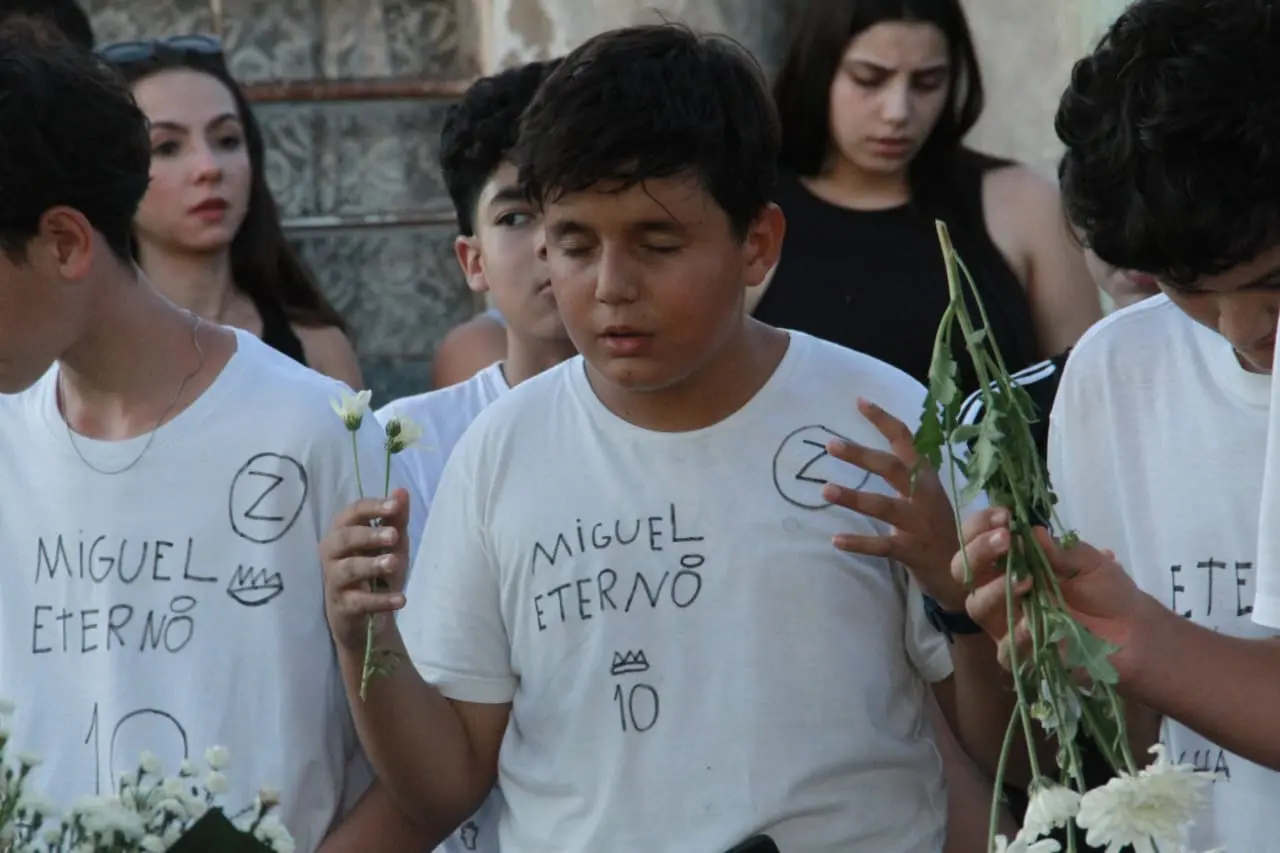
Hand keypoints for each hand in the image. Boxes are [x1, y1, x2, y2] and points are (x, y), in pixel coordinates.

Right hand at [321, 488, 411, 651]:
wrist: (363, 615)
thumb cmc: (375, 571)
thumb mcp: (391, 545)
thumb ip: (396, 520)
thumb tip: (401, 491)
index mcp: (344, 532)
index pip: (352, 513)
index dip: (372, 508)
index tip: (394, 506)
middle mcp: (332, 553)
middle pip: (344, 538)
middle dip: (369, 535)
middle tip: (394, 536)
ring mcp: (335, 580)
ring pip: (348, 568)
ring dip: (371, 564)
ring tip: (394, 563)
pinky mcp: (341, 606)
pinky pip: (359, 601)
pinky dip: (380, 601)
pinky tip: (401, 599)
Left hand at [823, 397, 963, 607]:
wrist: (970, 575)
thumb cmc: (940, 531)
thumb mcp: (928, 497)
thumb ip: (907, 477)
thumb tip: (877, 453)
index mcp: (926, 479)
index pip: (906, 441)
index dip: (883, 420)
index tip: (859, 401)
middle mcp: (925, 496)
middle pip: (892, 468)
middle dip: (861, 455)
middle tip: (831, 445)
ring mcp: (920, 524)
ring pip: (884, 505)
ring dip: (854, 497)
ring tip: (825, 490)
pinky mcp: (913, 551)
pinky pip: (882, 545)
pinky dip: (859, 543)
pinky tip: (835, 540)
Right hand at [954, 507, 1146, 678]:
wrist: (1136, 634)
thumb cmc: (1108, 592)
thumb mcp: (1091, 562)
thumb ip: (1062, 550)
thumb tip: (1034, 533)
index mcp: (1012, 563)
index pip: (977, 541)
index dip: (980, 526)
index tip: (1003, 515)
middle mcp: (1002, 590)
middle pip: (963, 571)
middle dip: (977, 552)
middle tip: (1005, 539)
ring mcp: (1009, 623)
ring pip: (976, 606)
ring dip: (994, 589)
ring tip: (1026, 579)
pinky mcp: (1023, 656)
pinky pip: (1005, 649)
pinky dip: (1015, 635)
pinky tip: (1030, 625)